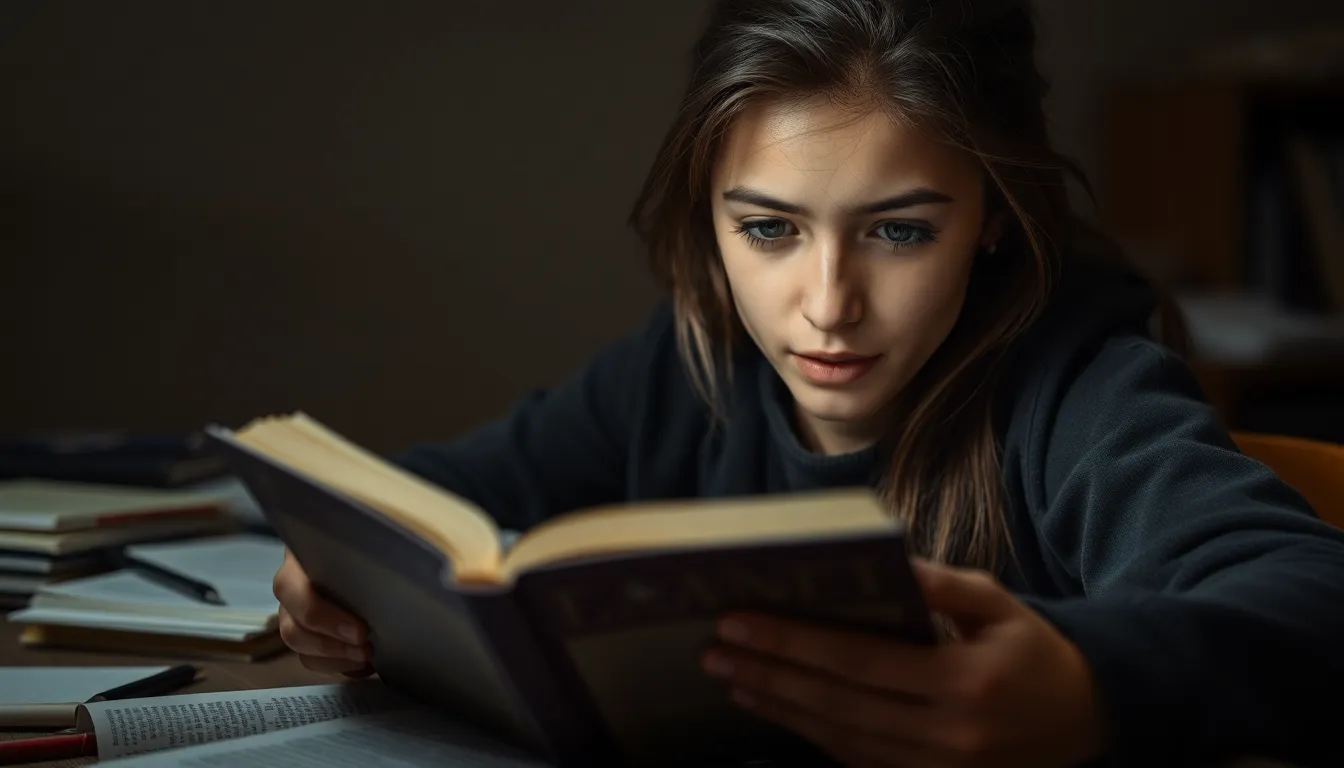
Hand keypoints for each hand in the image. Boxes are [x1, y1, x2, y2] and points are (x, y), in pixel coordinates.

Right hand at [273, 549, 372, 675]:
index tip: (360, 631)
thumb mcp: (361, 540)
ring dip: (334, 658)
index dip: (323, 616)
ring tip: (366, 657)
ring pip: (300, 648)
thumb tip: (393, 563)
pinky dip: (338, 665)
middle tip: (366, 647)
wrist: (362, 549)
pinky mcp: (308, 636)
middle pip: (292, 628)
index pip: (291, 590)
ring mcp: (294, 616)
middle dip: (330, 644)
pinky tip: (363, 664)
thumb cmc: (362, 542)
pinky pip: (312, 660)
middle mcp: (290, 592)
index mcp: (296, 561)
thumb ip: (366, 549)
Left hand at [701, 559, 1107, 767]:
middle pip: (837, 705)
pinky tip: (779, 711)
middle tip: (716, 651)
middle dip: (770, 676)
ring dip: (780, 710)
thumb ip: (937, 584)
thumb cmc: (1033, 650)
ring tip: (732, 680)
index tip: (739, 622)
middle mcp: (947, 735)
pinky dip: (813, 737)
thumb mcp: (997, 603)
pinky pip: (859, 762)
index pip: (859, 661)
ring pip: (840, 741)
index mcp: (964, 683)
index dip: (793, 643)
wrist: (1088, 720)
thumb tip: (879, 558)